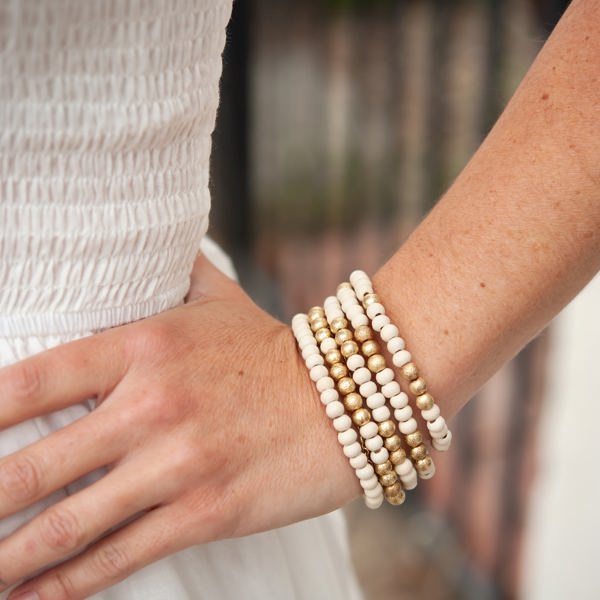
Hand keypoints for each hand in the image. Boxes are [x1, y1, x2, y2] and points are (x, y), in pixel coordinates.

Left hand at [0, 255, 359, 598]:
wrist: (344, 399)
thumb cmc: (272, 349)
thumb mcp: (218, 298)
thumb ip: (174, 269)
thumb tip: (143, 239)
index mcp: (144, 346)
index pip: (28, 382)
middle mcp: (150, 406)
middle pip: (29, 467)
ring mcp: (176, 464)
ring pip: (65, 526)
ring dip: (4, 557)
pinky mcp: (204, 511)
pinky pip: (118, 557)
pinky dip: (64, 587)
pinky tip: (30, 598)